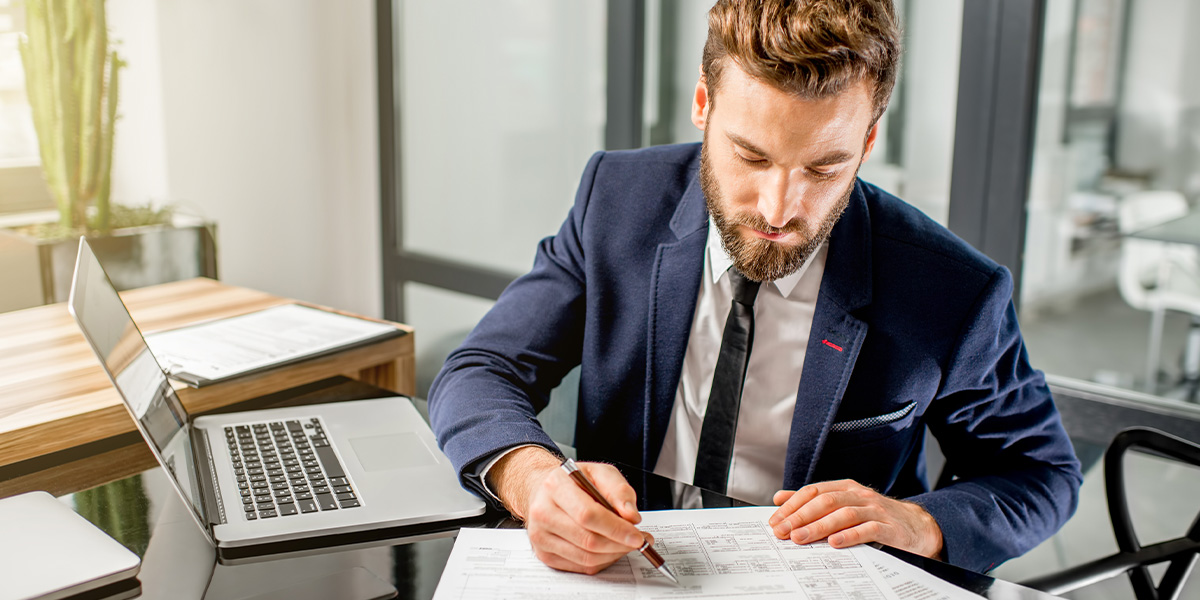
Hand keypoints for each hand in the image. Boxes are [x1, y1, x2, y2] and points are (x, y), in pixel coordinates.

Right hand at [488, 446, 648, 573]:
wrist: (545, 491)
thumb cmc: (574, 482)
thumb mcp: (600, 473)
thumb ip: (619, 491)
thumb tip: (631, 516)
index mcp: (555, 486)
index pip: (587, 514)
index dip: (616, 529)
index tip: (637, 535)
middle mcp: (542, 512)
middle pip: (588, 540)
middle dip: (620, 544)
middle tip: (639, 541)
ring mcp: (541, 536)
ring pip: (586, 557)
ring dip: (613, 554)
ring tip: (626, 543)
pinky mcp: (544, 554)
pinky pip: (581, 566)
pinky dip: (602, 561)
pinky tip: (610, 548)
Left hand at [768, 479, 943, 558]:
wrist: (918, 528)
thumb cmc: (876, 517)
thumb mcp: (844, 504)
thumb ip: (813, 501)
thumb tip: (779, 498)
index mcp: (846, 487)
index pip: (813, 491)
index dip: (792, 505)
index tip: (775, 520)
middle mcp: (859, 495)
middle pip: (825, 501)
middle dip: (800, 517)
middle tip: (782, 531)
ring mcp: (875, 509)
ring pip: (843, 514)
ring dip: (819, 526)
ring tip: (800, 538)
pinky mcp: (889, 527)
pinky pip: (867, 529)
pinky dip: (849, 536)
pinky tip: (834, 543)